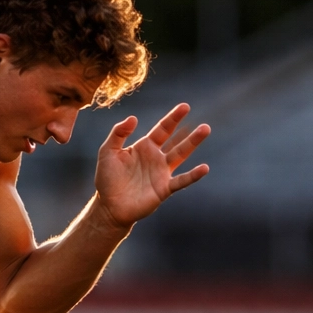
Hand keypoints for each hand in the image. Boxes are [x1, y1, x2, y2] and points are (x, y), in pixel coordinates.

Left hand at [92, 103, 210, 228]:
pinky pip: (181, 181)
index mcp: (145, 147)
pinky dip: (193, 175)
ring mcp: (162, 173)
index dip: (173, 118)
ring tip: (205, 133)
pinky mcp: (164, 189)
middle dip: (190, 133)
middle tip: (205, 125)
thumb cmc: (107, 179)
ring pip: (181, 156)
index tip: (185, 106)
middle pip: (177, 142)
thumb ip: (118, 134)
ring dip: (193, 145)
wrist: (109, 206)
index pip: (162, 129)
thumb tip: (133, 118)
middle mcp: (157, 158)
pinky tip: (204, 168)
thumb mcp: (108, 152)